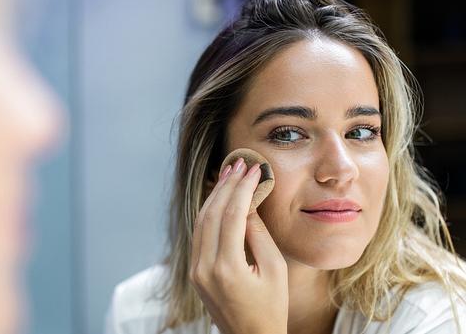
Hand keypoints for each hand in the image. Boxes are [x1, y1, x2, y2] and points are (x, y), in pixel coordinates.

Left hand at [189, 158, 288, 333]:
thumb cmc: (270, 307)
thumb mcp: (274, 270)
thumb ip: (258, 234)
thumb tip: (249, 202)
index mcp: (227, 269)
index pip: (231, 216)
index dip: (243, 188)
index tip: (254, 169)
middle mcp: (205, 268)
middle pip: (211, 214)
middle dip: (226, 185)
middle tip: (239, 163)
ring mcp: (196, 270)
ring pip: (201, 221)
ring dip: (215, 195)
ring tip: (229, 173)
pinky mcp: (195, 272)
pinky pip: (199, 234)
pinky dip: (208, 212)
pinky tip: (218, 197)